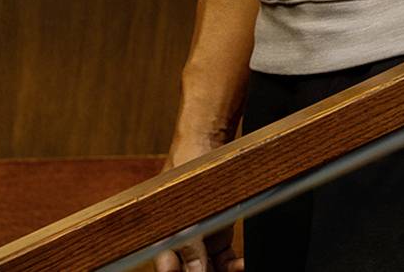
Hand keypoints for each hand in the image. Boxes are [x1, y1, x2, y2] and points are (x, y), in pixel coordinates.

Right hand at [153, 135, 243, 271]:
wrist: (203, 144)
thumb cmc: (184, 173)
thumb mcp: (186, 213)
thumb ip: (190, 248)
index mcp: (161, 241)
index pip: (168, 271)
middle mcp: (179, 245)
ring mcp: (199, 242)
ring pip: (209, 270)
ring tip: (237, 270)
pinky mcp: (217, 236)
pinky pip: (224, 261)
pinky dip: (234, 266)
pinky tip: (242, 265)